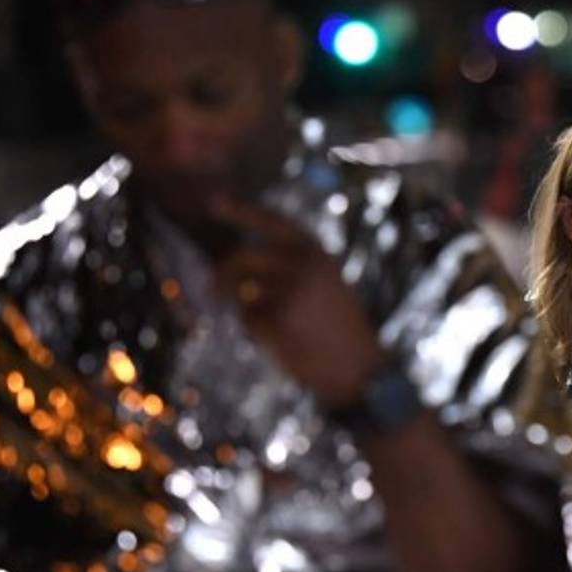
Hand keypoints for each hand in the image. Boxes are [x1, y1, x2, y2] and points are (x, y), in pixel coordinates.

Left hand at [210, 198, 382, 407]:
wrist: (359, 369)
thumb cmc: (337, 332)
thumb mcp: (323, 287)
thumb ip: (288, 269)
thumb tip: (232, 265)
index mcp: (317, 252)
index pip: (272, 222)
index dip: (241, 211)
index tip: (213, 202)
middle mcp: (304, 263)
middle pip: (242, 257)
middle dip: (222, 275)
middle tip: (213, 292)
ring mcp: (290, 287)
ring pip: (241, 289)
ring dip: (244, 307)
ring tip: (268, 325)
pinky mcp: (278, 314)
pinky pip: (247, 317)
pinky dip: (254, 330)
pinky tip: (280, 340)